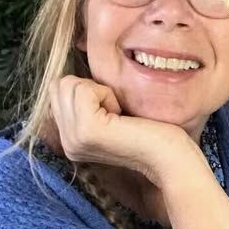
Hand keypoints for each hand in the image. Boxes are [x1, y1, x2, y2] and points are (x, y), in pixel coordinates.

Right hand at [48, 75, 201, 185]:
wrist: (171, 157)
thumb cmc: (152, 131)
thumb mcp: (109, 114)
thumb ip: (86, 102)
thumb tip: (76, 70)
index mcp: (69, 139)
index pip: (57, 91)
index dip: (89, 91)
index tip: (114, 112)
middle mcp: (66, 142)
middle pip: (59, 85)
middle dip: (91, 88)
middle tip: (117, 112)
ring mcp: (74, 138)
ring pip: (68, 84)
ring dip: (100, 92)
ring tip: (119, 115)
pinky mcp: (87, 130)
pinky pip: (84, 90)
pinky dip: (106, 94)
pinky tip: (121, 115)